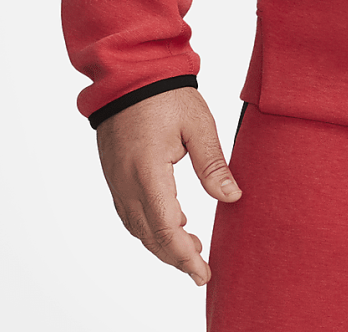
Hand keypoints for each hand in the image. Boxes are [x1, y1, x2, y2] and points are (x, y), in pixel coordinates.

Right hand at [95, 86, 241, 285]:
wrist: (128, 75)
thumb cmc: (166, 95)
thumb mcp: (198, 125)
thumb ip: (213, 164)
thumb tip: (232, 197)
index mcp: (148, 172)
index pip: (167, 229)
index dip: (185, 256)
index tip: (203, 273)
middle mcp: (127, 183)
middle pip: (150, 237)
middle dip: (176, 258)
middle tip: (201, 270)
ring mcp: (116, 181)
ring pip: (137, 229)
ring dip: (162, 244)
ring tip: (191, 248)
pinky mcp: (115, 175)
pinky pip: (129, 213)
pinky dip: (149, 227)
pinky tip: (171, 223)